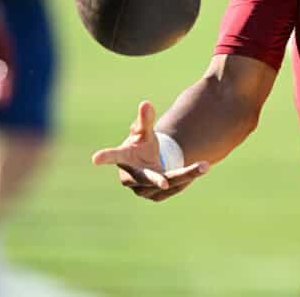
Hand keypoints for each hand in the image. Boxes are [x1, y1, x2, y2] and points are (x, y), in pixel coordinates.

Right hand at [92, 101, 209, 201]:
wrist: (149, 164)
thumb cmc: (142, 145)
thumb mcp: (144, 132)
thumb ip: (145, 120)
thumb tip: (146, 103)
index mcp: (124, 159)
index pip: (113, 156)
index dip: (105, 156)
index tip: (94, 158)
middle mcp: (131, 177)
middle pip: (146, 179)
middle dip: (158, 180)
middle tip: (166, 182)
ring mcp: (142, 190)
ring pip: (166, 185)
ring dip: (186, 176)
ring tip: (205, 166)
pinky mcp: (155, 196)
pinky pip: (175, 188)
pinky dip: (187, 179)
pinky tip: (197, 170)